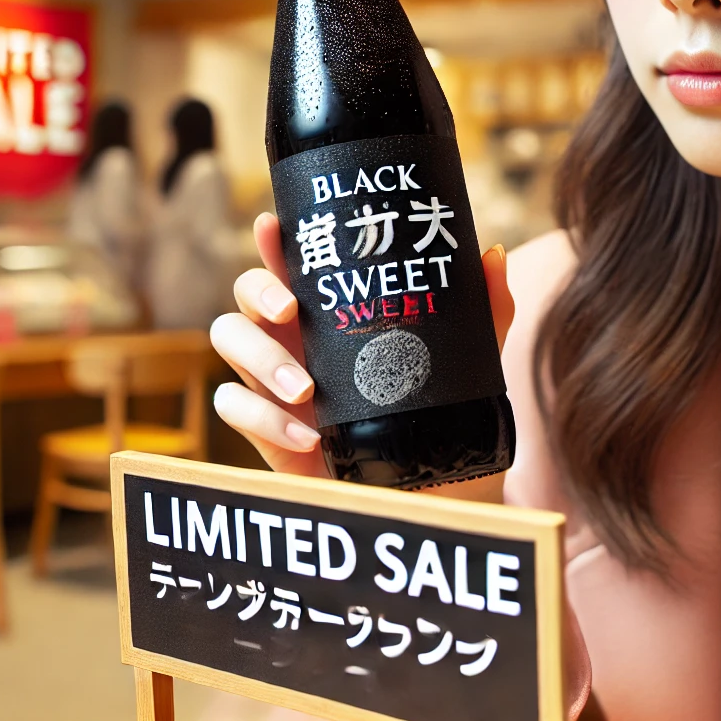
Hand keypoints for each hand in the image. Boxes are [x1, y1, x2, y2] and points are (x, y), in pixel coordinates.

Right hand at [211, 212, 515, 479]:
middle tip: (291, 311)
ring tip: (305, 388)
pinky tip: (306, 435)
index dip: (274, 241)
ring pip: (227, 339)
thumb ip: (483, 313)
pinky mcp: (265, 428)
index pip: (291, 265)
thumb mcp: (465, 366)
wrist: (428, 494)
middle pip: (245, 292)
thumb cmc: (437, 421)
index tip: (272, 226)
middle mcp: (294, 338)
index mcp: (331, 314)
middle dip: (259, 292)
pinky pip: (232, 406)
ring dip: (260, 358)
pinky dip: (264, 418)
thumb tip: (493, 254)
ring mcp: (272, 381)